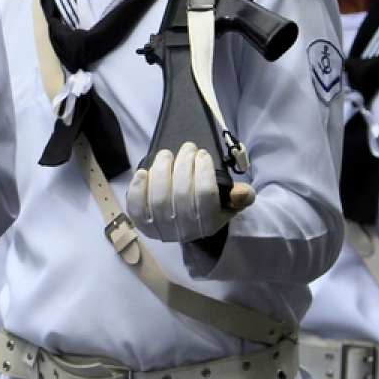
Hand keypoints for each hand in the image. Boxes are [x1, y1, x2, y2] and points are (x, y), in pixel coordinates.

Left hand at [126, 141, 255, 243]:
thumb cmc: (209, 206)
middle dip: (184, 164)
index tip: (202, 154)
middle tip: (187, 147)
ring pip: (159, 198)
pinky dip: (138, 187)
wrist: (185, 223)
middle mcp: (185, 231)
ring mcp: (161, 229)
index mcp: (209, 224)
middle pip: (181, 193)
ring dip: (161, 170)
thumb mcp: (231, 201)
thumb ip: (242, 196)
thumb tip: (238, 193)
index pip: (206, 195)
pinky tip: (144, 172)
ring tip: (166, 154)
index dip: (203, 170)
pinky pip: (136, 207)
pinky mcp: (142, 224)